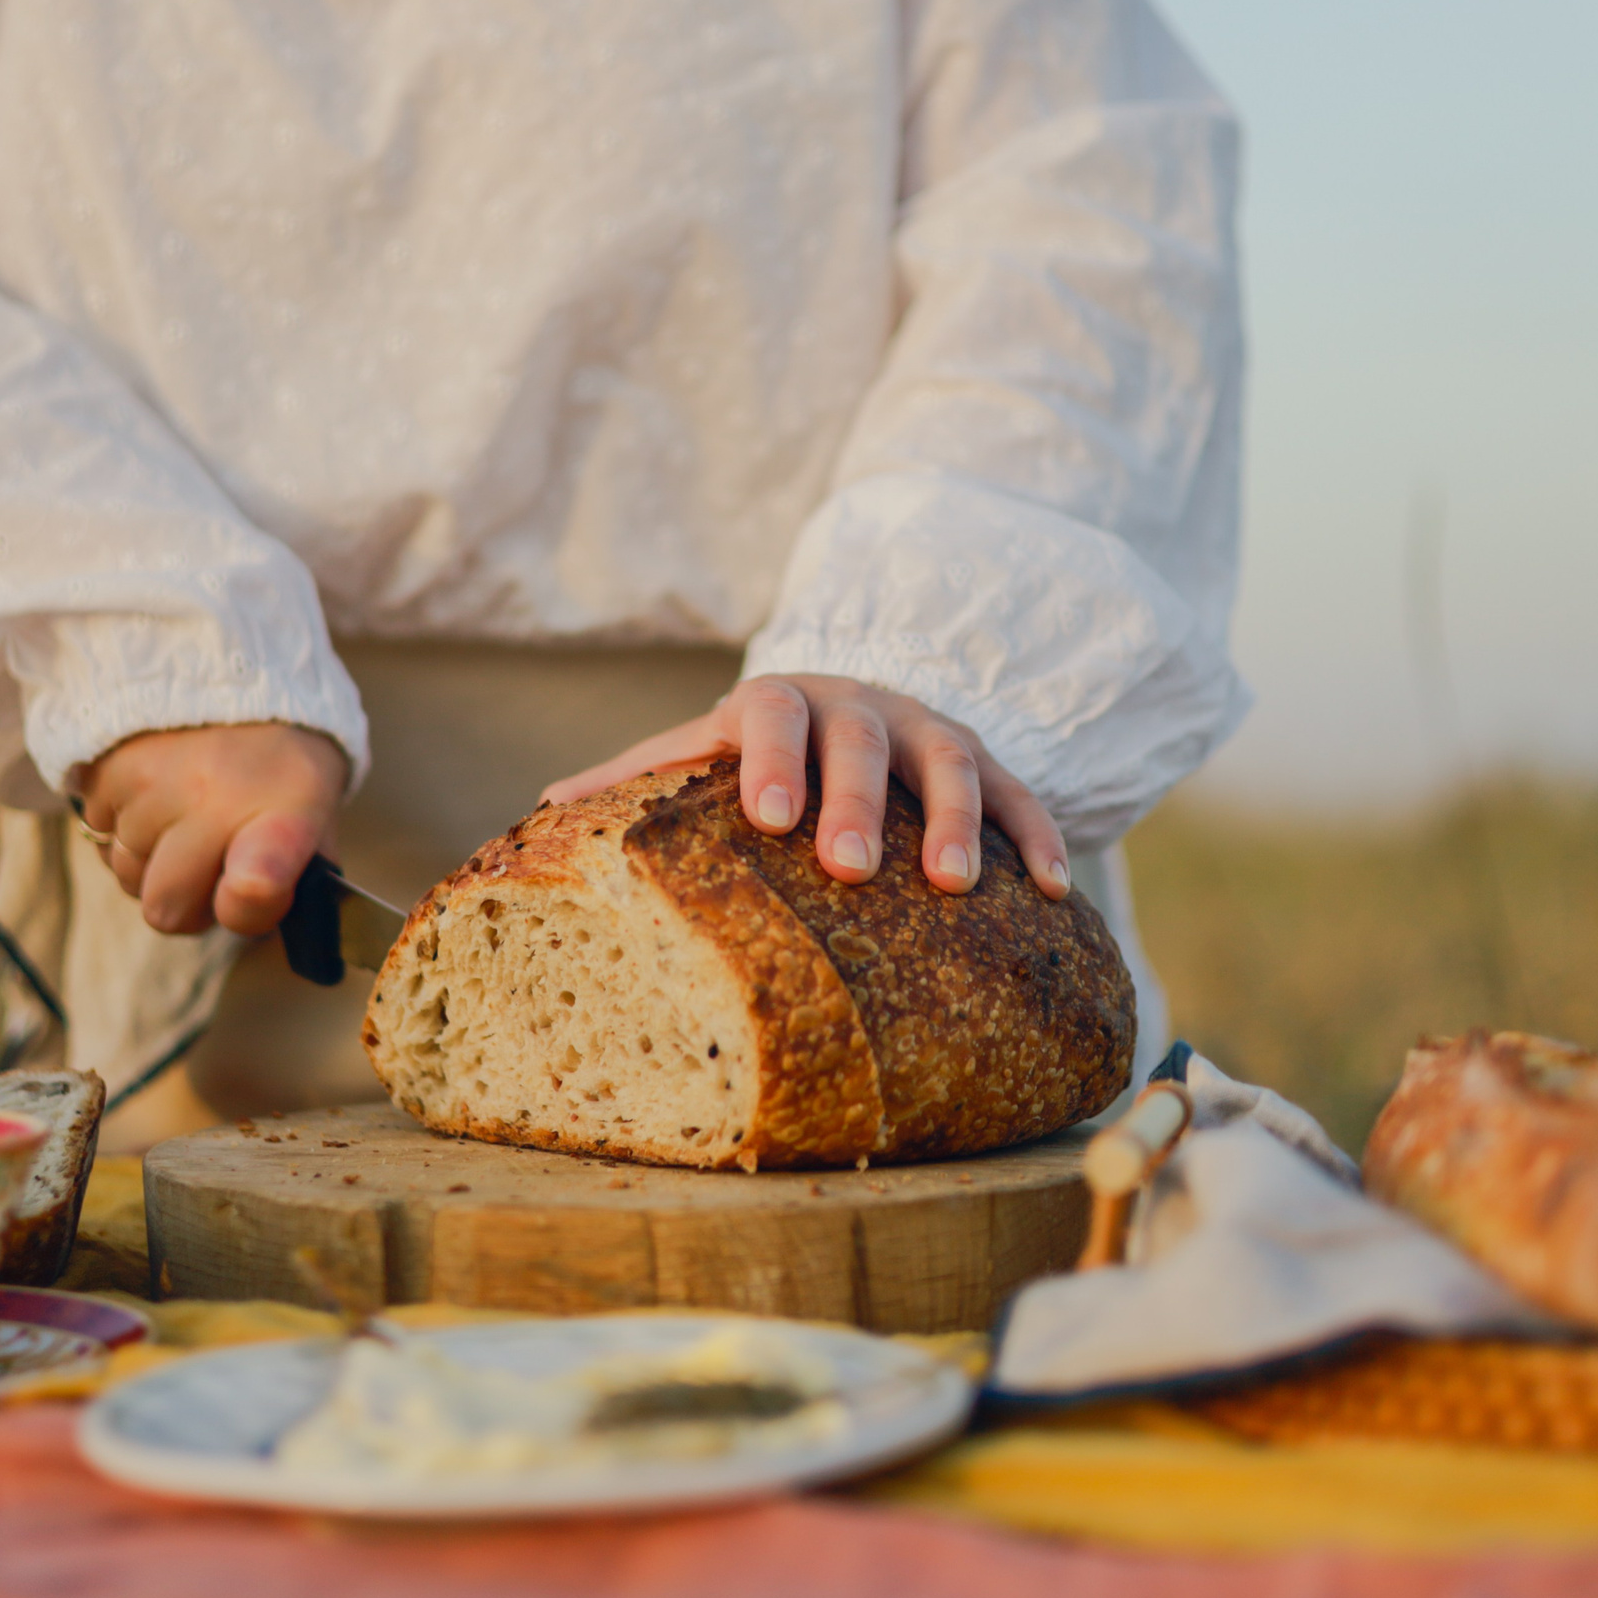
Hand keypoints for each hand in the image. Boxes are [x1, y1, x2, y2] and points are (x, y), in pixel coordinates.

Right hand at [75, 723, 346, 935]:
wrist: (236, 668)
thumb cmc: (283, 759)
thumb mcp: (317, 811)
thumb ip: (301, 878)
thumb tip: (289, 936)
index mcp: (283, 814)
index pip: (255, 885)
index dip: (246, 907)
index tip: (246, 891)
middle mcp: (213, 798)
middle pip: (165, 908)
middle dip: (185, 903)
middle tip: (209, 866)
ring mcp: (153, 784)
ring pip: (126, 874)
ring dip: (151, 861)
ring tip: (185, 815)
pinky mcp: (107, 768)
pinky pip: (99, 834)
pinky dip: (123, 827)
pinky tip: (159, 793)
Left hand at [540, 675, 1069, 897]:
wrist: (848, 710)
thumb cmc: (753, 757)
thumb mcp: (698, 757)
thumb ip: (635, 781)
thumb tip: (544, 808)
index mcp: (777, 705)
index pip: (769, 715)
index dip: (770, 758)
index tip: (767, 816)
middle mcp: (857, 707)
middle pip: (862, 741)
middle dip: (858, 800)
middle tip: (849, 864)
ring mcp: (928, 731)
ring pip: (951, 763)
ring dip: (957, 821)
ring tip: (954, 885)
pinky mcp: (987, 762)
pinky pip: (1024, 794)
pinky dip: (1039, 837)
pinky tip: (1054, 892)